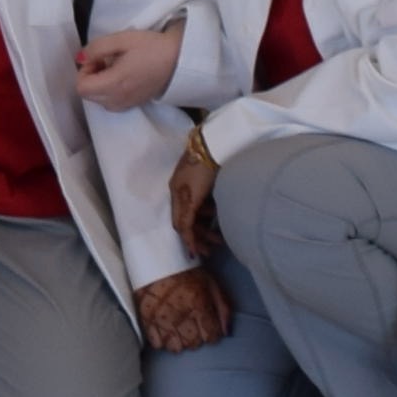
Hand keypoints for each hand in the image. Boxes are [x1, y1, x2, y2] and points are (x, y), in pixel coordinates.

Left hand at [73, 24, 183, 111]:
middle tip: (105, 60)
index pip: (81, 87)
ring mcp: (126, 105)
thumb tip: (80, 58)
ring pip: (99, 100)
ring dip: (100, 84)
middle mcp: (118, 100)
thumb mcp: (121, 39)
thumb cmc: (151, 46)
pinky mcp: (134, 105)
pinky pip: (111, 103)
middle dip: (90, 77)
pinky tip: (123, 76)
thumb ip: (96, 48)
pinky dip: (110, 91)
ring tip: (115, 67)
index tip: (97, 58)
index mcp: (114, 84)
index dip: (84, 70)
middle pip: (88, 95)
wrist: (179, 59)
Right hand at [133, 270, 231, 355]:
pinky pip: (158, 344)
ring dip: (180, 341)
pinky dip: (163, 340)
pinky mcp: (146, 319)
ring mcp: (161, 318)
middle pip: (194, 345)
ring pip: (176, 348)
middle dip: (197, 337)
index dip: (211, 332)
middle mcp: (180, 314)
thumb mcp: (211, 284)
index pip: (211, 337)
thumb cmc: (188, 271)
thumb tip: (228, 332)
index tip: (207, 325)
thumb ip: (223, 308)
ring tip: (179, 328)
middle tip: (193, 324)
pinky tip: (166, 329)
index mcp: (199, 304)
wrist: (156, 257)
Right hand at [166, 138, 221, 253]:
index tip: (195, 254)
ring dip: (206, 226)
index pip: (179, 222)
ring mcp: (191, 185)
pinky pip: (203, 205)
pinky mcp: (202, 181)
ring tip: (219, 237)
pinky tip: (218, 217)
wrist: (214, 142)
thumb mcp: (194, 193)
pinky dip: (209, 214)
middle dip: (199, 236)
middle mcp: (181, 191)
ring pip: (196, 213)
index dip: (188, 239)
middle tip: (213, 248)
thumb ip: (188, 214)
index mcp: (176, 193)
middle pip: (188, 220)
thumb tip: (183, 233)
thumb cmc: (203, 168)